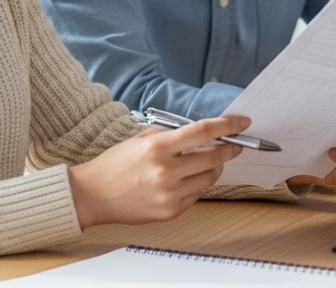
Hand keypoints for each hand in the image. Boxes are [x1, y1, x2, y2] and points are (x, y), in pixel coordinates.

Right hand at [68, 116, 247, 227]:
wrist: (92, 195)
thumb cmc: (115, 164)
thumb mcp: (141, 139)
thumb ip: (172, 136)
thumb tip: (203, 135)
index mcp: (158, 147)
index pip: (203, 132)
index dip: (228, 126)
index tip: (243, 123)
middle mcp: (166, 172)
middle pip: (214, 158)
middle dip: (229, 149)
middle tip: (234, 145)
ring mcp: (169, 195)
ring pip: (209, 178)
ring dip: (213, 168)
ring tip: (204, 162)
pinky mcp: (170, 211)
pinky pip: (196, 195)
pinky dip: (196, 185)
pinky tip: (184, 180)